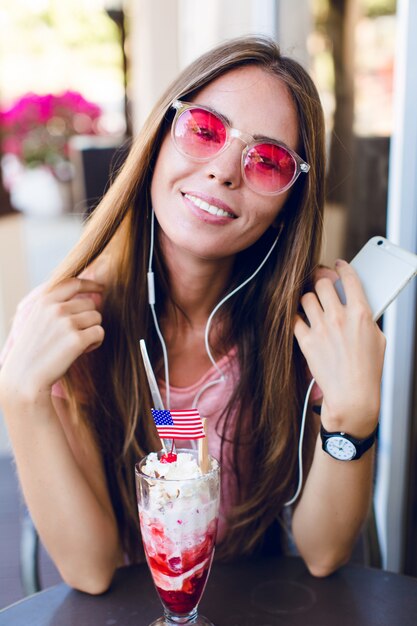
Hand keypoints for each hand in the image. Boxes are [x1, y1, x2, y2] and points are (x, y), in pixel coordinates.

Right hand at [0, 278, 104, 403]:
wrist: (24, 377)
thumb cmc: (33, 350)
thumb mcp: (37, 319)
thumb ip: (55, 306)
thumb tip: (86, 296)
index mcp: (44, 301)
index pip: (74, 283)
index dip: (90, 284)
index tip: (101, 288)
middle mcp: (55, 309)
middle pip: (90, 304)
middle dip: (88, 319)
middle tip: (76, 335)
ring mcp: (66, 323)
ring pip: (97, 318)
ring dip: (92, 331)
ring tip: (76, 343)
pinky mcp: (77, 339)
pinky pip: (99, 333)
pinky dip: (95, 342)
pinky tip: (81, 350)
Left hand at [294, 260, 385, 435]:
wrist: (352, 396)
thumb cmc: (368, 370)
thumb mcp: (378, 339)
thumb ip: (366, 317)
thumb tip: (356, 303)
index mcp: (361, 313)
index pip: (349, 278)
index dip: (342, 267)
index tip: (338, 264)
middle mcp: (339, 317)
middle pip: (322, 283)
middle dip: (321, 280)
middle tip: (319, 282)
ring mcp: (321, 328)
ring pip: (305, 298)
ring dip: (308, 298)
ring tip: (311, 304)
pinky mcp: (307, 341)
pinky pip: (294, 318)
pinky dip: (296, 317)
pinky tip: (300, 318)